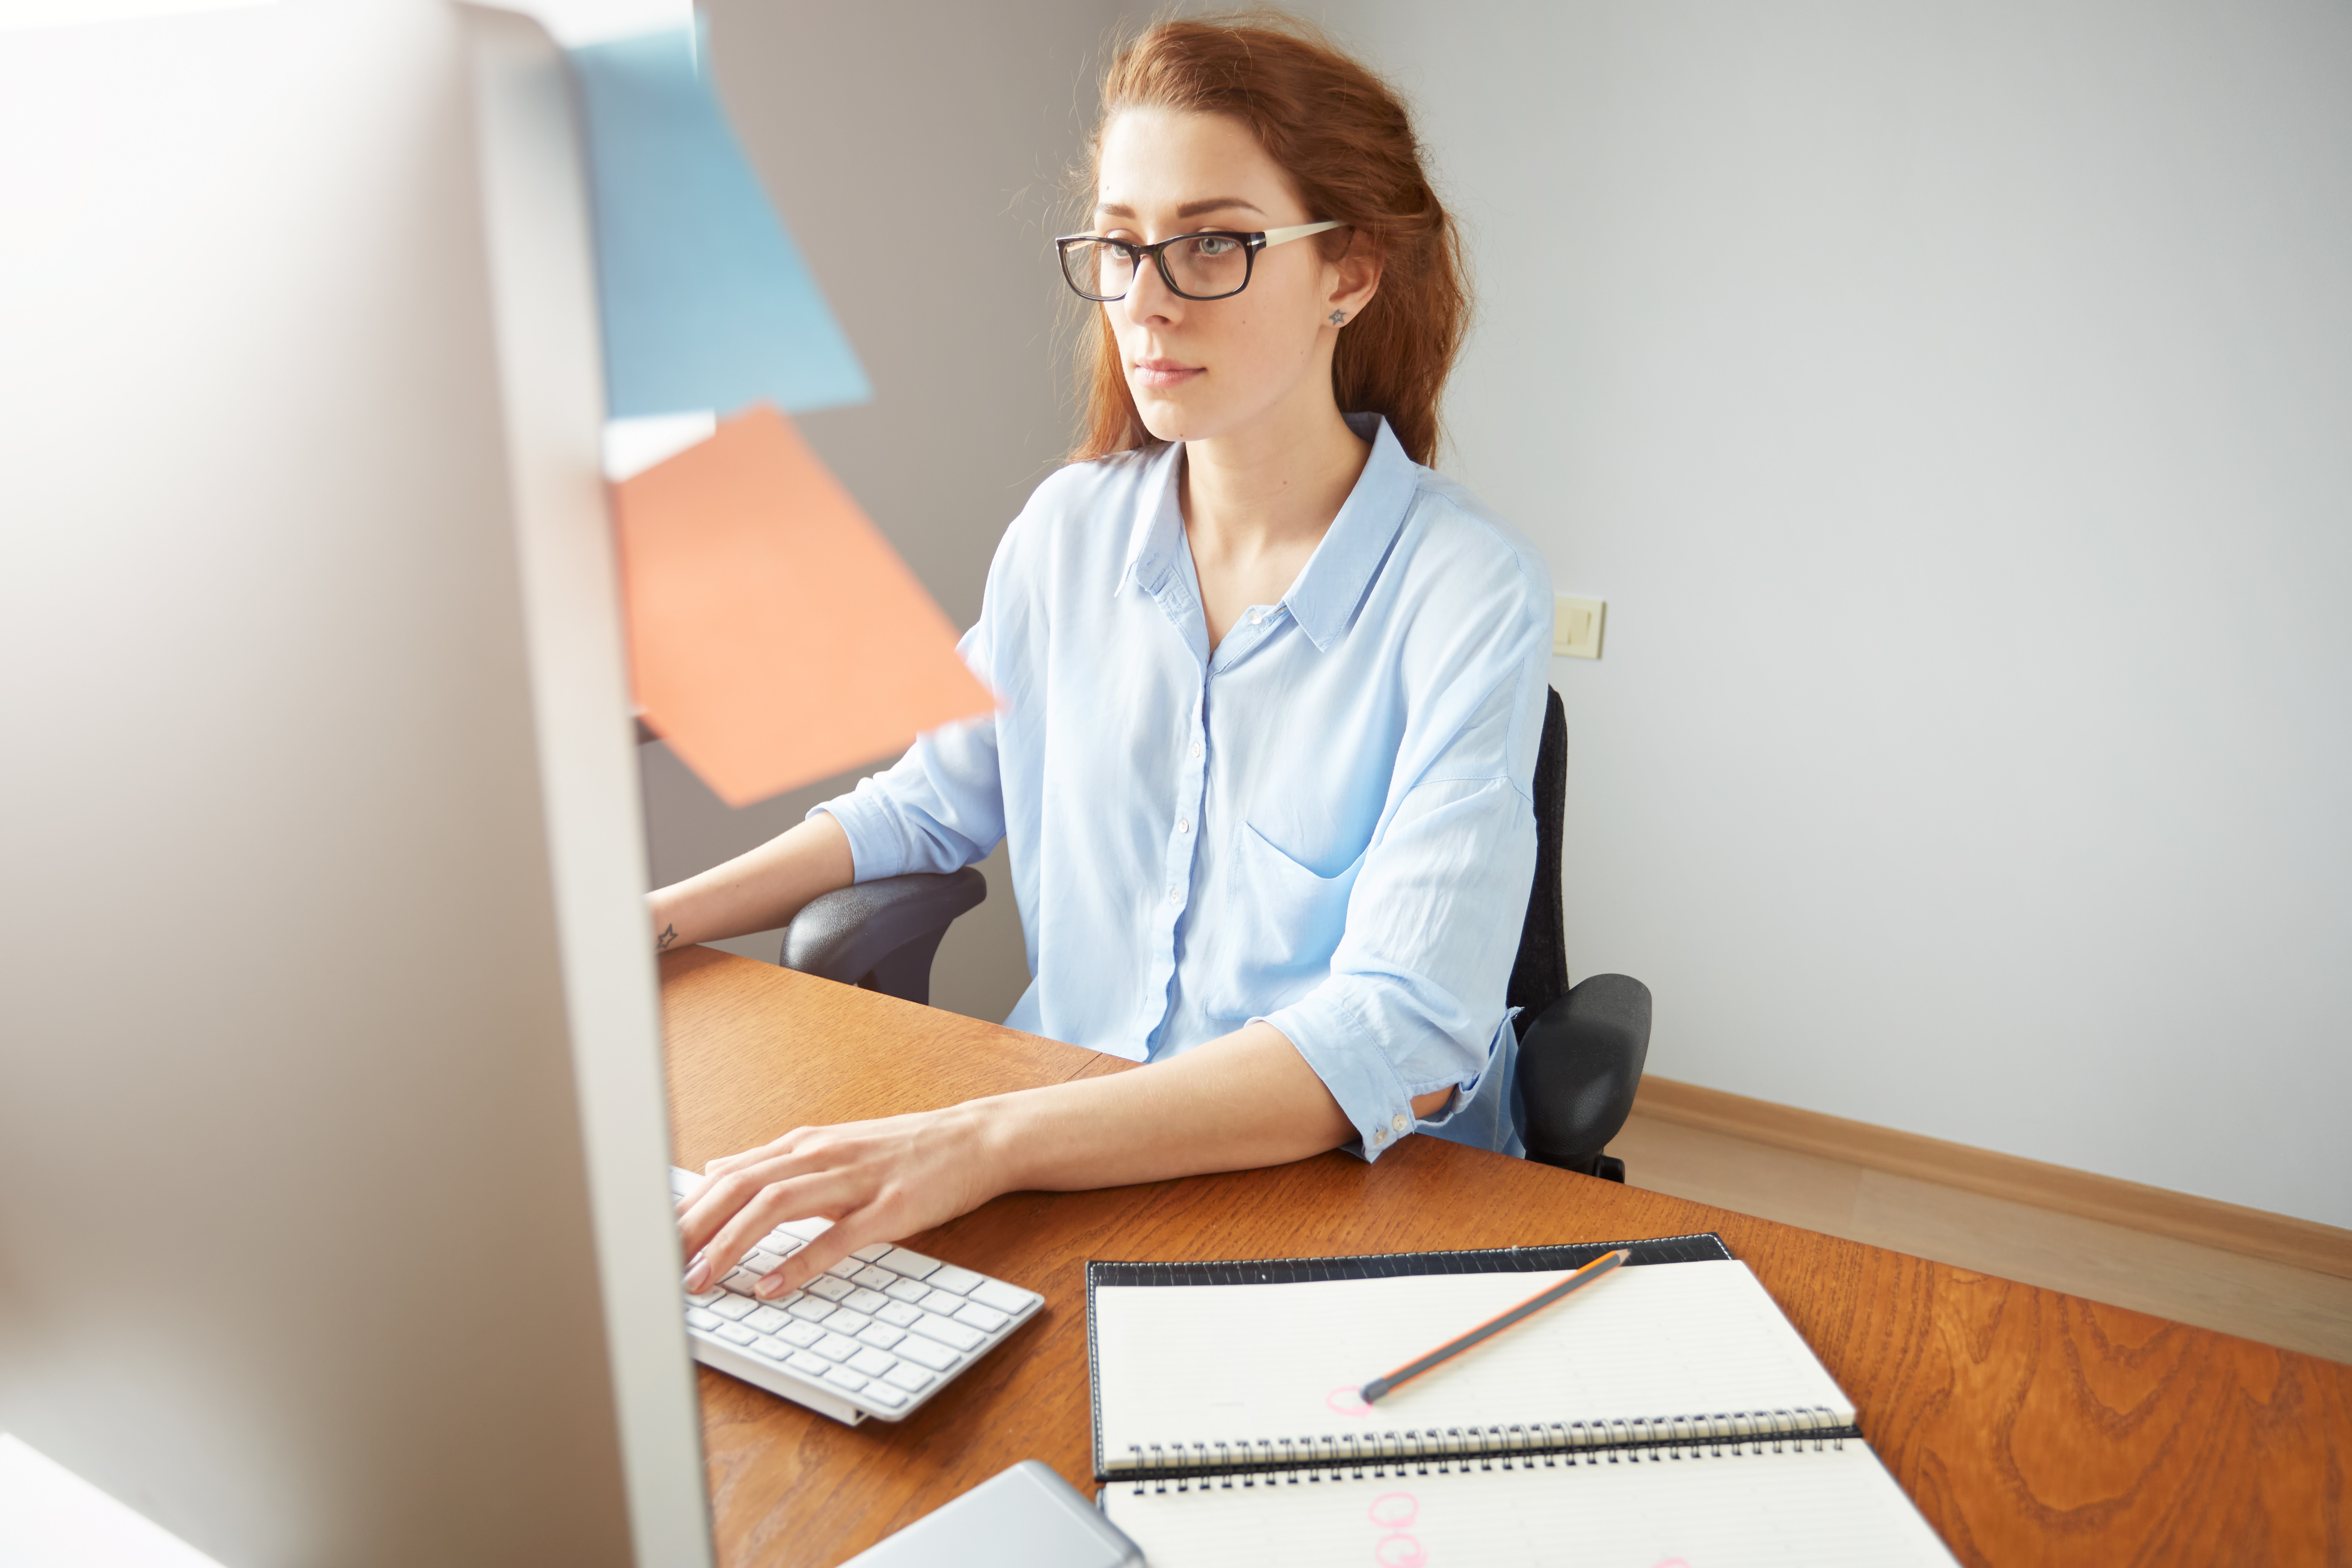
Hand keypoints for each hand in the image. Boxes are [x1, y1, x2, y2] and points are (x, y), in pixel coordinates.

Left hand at [675, 1102, 1004, 1301]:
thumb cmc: (903, 1151)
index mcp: (804, 1145)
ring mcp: (855, 1180)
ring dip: (732, 1244)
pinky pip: (837, 1237)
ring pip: (776, 1205)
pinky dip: (799, 1263)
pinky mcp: (889, 1207)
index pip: (728, 1175)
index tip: (651, 1243)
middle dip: (693, 1228)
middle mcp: (821, 1156)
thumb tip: (715, 1173)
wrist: (975, 1139)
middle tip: (658, 1268)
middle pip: (740, 1187)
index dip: (684, 1209)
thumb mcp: (830, 1147)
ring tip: (701, 1280)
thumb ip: (772, 1163)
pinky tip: (771, 1287)